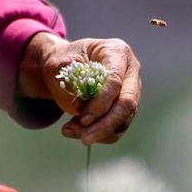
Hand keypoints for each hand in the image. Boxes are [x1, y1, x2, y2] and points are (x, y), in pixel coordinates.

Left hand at [19, 32, 141, 144]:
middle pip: (127, 103)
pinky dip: (99, 135)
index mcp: (117, 52)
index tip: (82, 119)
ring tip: (69, 130)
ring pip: (123, 120)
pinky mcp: (126, 109)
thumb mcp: (60, 63)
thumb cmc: (64, 61)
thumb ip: (71, 80)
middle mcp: (130, 71)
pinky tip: (77, 131)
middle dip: (105, 124)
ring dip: (98, 132)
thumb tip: (81, 105)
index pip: (115, 81)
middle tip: (84, 139)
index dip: (101, 103)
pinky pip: (118, 128)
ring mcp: (132, 91)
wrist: (64, 67)